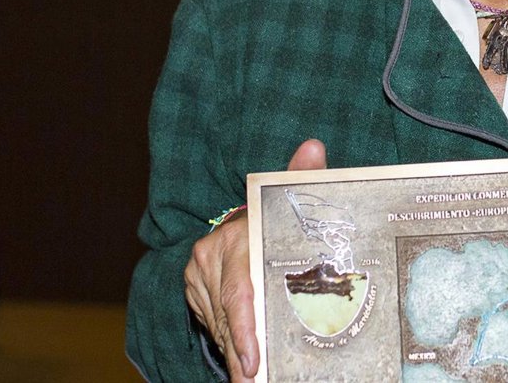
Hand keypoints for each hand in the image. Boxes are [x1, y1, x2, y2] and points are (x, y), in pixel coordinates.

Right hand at [184, 139, 326, 380]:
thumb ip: (302, 178)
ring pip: (221, 326)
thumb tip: (313, 147)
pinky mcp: (195, 292)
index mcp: (234, 236)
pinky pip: (215, 326)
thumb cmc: (278, 215)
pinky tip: (248, 368)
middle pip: (230, 316)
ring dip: (240, 355)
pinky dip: (233, 346)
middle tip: (258, 380)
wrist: (245, 220)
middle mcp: (209, 256)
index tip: (254, 361)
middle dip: (246, 354)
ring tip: (256, 379)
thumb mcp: (291, 199)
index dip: (246, 331)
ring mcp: (198, 277)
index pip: (238, 293)